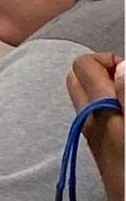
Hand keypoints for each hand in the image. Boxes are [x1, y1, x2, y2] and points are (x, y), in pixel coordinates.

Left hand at [67, 51, 122, 200]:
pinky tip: (125, 115)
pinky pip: (96, 110)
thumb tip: (123, 67)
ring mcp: (90, 129)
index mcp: (98, 108)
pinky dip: (109, 102)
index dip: (110, 60)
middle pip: (78, 76)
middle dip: (105, 69)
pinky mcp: (97, 141)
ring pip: (87, 93)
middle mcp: (87, 116)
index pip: (83, 64)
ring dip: (107, 86)